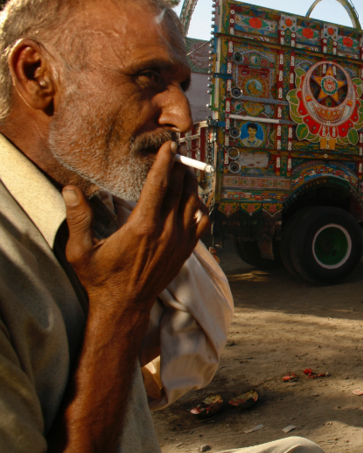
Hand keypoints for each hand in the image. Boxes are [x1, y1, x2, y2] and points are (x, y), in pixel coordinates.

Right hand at [62, 141, 210, 313]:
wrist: (125, 306)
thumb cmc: (100, 278)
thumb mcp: (80, 250)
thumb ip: (78, 218)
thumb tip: (70, 190)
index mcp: (142, 225)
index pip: (158, 184)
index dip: (164, 161)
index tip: (169, 146)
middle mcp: (166, 230)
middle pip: (179, 188)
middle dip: (179, 167)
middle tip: (177, 152)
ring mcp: (180, 240)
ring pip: (193, 202)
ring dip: (190, 183)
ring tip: (184, 170)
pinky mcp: (187, 249)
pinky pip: (202, 220)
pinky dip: (200, 205)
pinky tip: (192, 198)